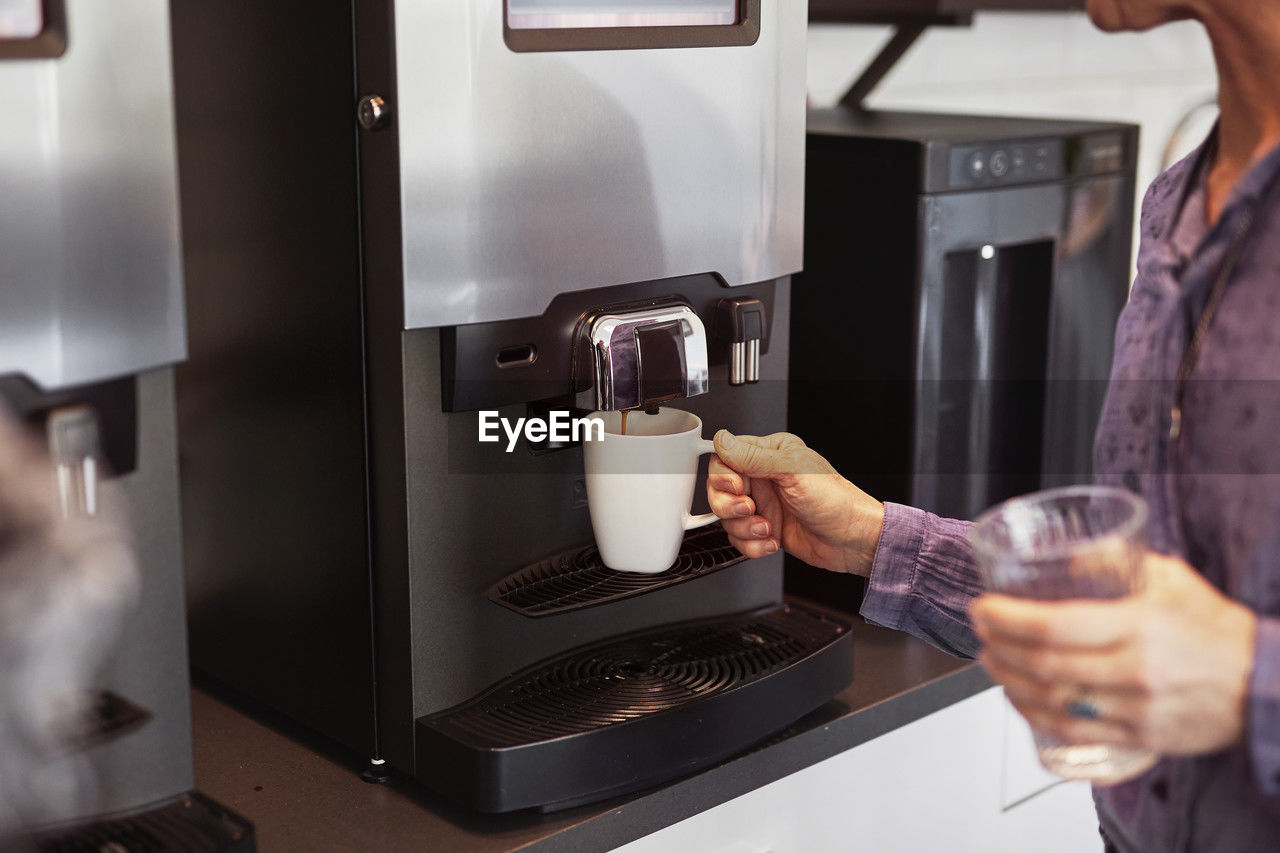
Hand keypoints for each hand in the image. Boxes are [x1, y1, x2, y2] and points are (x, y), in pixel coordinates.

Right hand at [705, 430, 883, 575]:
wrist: (852, 540)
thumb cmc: (836, 501)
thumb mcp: (792, 471)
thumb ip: (753, 456)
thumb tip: (723, 439)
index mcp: (769, 455)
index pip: (725, 458)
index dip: (723, 475)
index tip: (737, 486)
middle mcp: (763, 478)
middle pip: (719, 490)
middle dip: (729, 505)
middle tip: (751, 508)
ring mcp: (763, 505)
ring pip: (726, 518)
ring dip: (744, 528)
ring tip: (767, 528)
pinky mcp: (763, 530)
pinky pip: (739, 539)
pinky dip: (751, 545)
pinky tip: (772, 541)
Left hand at [972, 553, 1258, 755]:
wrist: (1262, 681)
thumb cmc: (1213, 627)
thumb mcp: (1168, 577)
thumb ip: (1113, 562)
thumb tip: (1061, 556)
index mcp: (1140, 626)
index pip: (1056, 625)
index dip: (1008, 619)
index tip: (983, 608)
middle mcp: (1136, 671)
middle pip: (1046, 665)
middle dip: (1000, 647)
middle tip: (980, 630)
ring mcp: (1137, 709)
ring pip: (1053, 701)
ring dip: (1009, 681)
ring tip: (990, 660)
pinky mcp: (1139, 737)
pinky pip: (1073, 731)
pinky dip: (1035, 715)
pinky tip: (1017, 697)